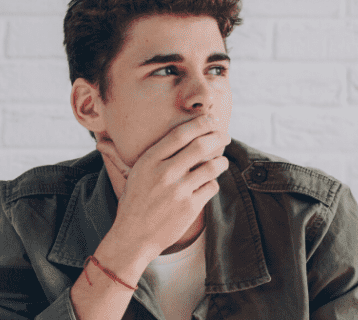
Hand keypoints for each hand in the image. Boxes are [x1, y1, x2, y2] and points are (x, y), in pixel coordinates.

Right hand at [98, 114, 230, 259]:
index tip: (211, 120)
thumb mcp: (137, 173)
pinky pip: (211, 187)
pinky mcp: (189, 207)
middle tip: (225, 136)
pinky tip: (209, 184)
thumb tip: (182, 135)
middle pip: (201, 146)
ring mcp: (178, 191)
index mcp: (149, 161)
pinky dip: (213, 183)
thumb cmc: (135, 202)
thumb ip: (157, 155)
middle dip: (218, 137)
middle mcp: (164, 173)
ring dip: (221, 161)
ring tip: (222, 161)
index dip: (200, 124)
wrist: (132, 237)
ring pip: (211, 167)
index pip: (180, 134)